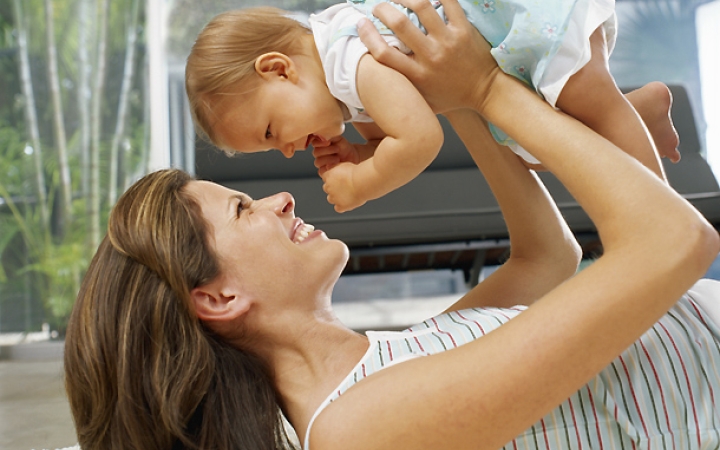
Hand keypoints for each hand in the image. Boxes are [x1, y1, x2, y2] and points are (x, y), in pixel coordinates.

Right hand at [312, 136, 363, 175]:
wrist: (352, 156)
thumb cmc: (344, 146)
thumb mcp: (338, 138)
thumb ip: (330, 136)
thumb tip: (324, 137)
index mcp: (320, 144)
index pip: (314, 143)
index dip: (319, 143)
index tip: (328, 142)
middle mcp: (318, 153)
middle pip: (315, 153)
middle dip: (327, 151)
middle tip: (337, 149)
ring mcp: (320, 163)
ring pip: (317, 162)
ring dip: (328, 159)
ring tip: (338, 158)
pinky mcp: (323, 171)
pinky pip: (321, 171)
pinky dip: (328, 168)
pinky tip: (336, 164)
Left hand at [321, 163, 367, 212]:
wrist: (363, 182)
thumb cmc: (357, 172)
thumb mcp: (343, 164)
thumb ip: (334, 166)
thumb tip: (329, 166)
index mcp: (328, 176)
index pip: (325, 178)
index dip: (333, 178)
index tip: (339, 178)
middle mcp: (329, 187)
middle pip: (327, 188)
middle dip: (333, 187)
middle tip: (344, 185)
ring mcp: (334, 198)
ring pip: (331, 199)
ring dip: (337, 197)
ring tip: (347, 194)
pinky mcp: (341, 206)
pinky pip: (338, 208)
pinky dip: (342, 206)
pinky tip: (349, 201)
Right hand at [357, 0, 501, 113]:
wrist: (486, 92)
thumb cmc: (452, 98)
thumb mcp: (423, 103)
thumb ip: (403, 92)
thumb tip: (379, 84)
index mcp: (417, 75)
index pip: (384, 53)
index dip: (367, 36)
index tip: (361, 24)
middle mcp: (430, 56)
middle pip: (399, 23)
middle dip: (383, 9)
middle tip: (378, 6)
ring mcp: (448, 41)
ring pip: (422, 6)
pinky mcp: (464, 30)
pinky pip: (448, 1)